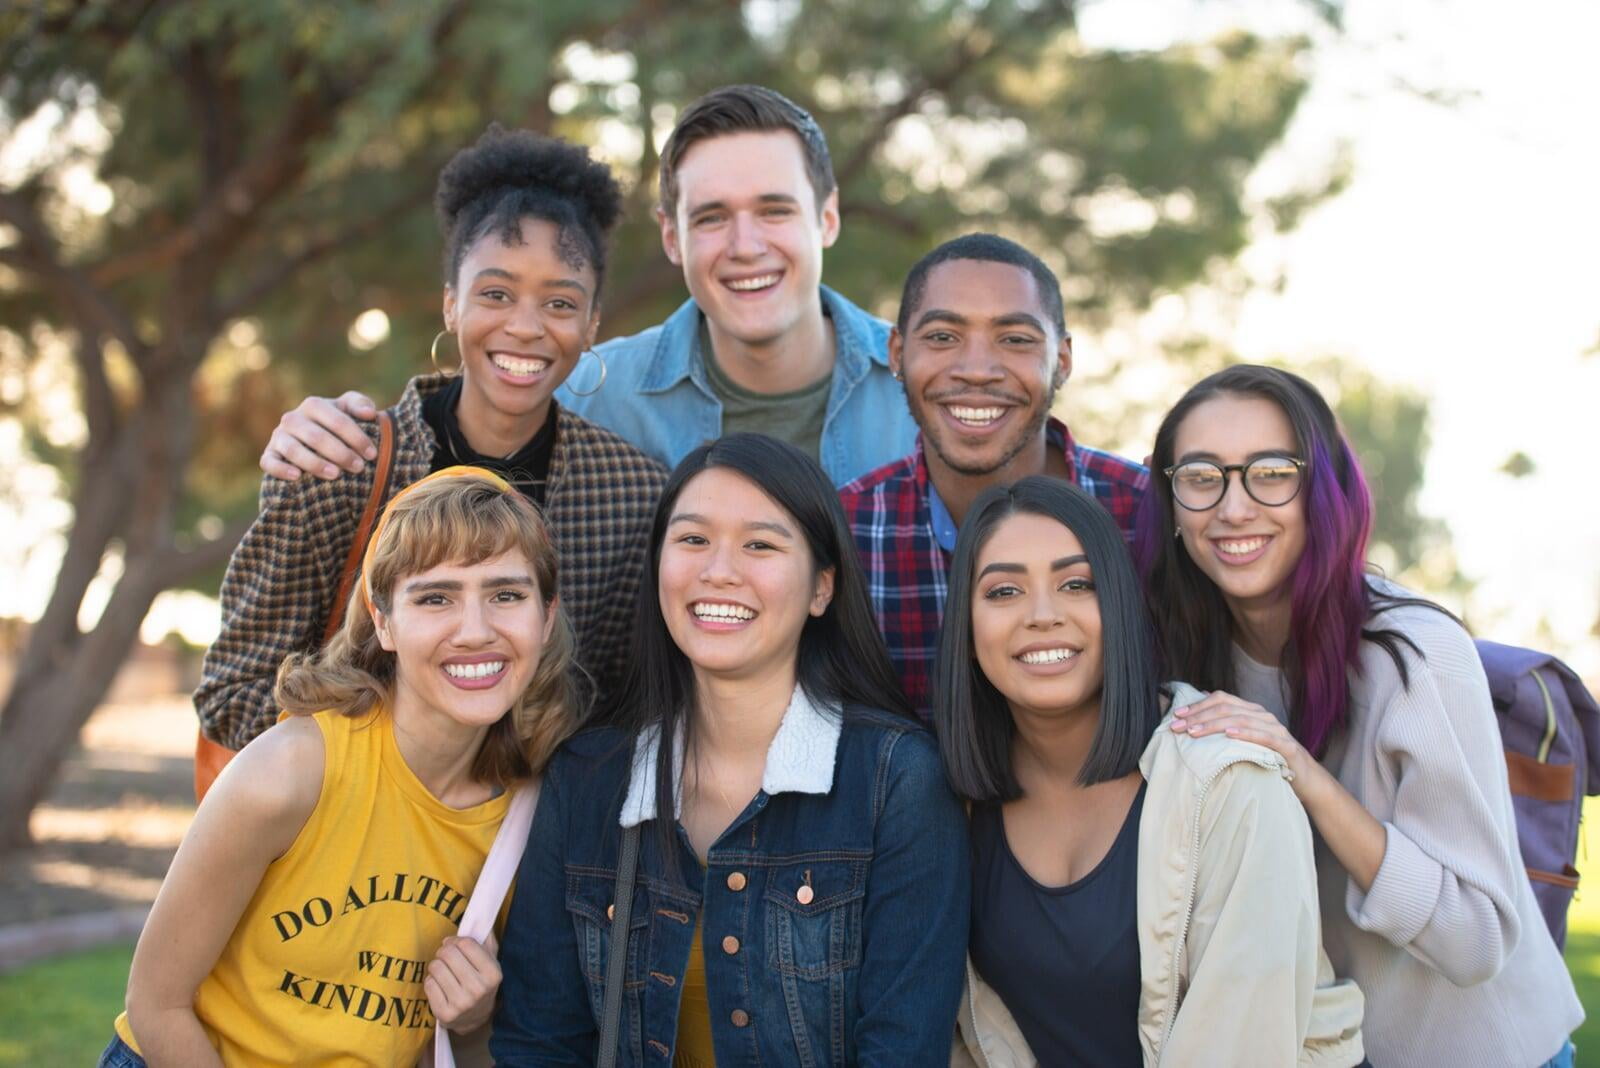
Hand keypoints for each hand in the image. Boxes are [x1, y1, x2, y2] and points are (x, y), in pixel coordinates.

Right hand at [259, 391, 378, 480]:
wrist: (311, 439)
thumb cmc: (336, 424)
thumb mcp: (348, 410)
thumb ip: (360, 404)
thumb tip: (369, 413)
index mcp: (313, 405)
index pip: (337, 420)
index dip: (356, 437)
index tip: (372, 454)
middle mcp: (292, 418)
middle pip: (316, 436)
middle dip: (340, 453)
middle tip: (359, 467)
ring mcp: (278, 436)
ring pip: (293, 450)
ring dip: (315, 463)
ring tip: (335, 474)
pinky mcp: (269, 454)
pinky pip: (269, 462)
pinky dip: (281, 469)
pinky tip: (297, 476)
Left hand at [424, 933, 501, 1032]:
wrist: (475, 1017)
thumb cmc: (481, 981)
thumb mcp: (490, 961)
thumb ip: (486, 938)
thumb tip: (478, 916)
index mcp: (493, 974)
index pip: (466, 943)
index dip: (456, 940)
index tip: (456, 945)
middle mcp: (479, 989)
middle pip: (448, 953)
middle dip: (444, 951)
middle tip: (447, 957)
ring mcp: (461, 1004)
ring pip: (435, 967)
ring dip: (437, 966)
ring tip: (444, 971)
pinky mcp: (445, 1014)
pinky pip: (428, 984)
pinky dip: (431, 981)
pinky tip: (440, 986)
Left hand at [1171, 690, 1321, 791]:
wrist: (1305, 778)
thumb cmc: (1270, 760)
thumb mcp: (1245, 742)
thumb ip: (1227, 728)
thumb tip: (1200, 713)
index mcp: (1252, 712)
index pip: (1221, 700)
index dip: (1197, 705)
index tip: (1176, 715)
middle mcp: (1263, 716)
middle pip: (1227, 708)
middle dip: (1199, 716)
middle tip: (1177, 727)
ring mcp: (1275, 729)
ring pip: (1241, 719)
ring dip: (1214, 725)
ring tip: (1194, 732)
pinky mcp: (1285, 746)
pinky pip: (1264, 737)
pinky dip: (1245, 733)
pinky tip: (1229, 735)